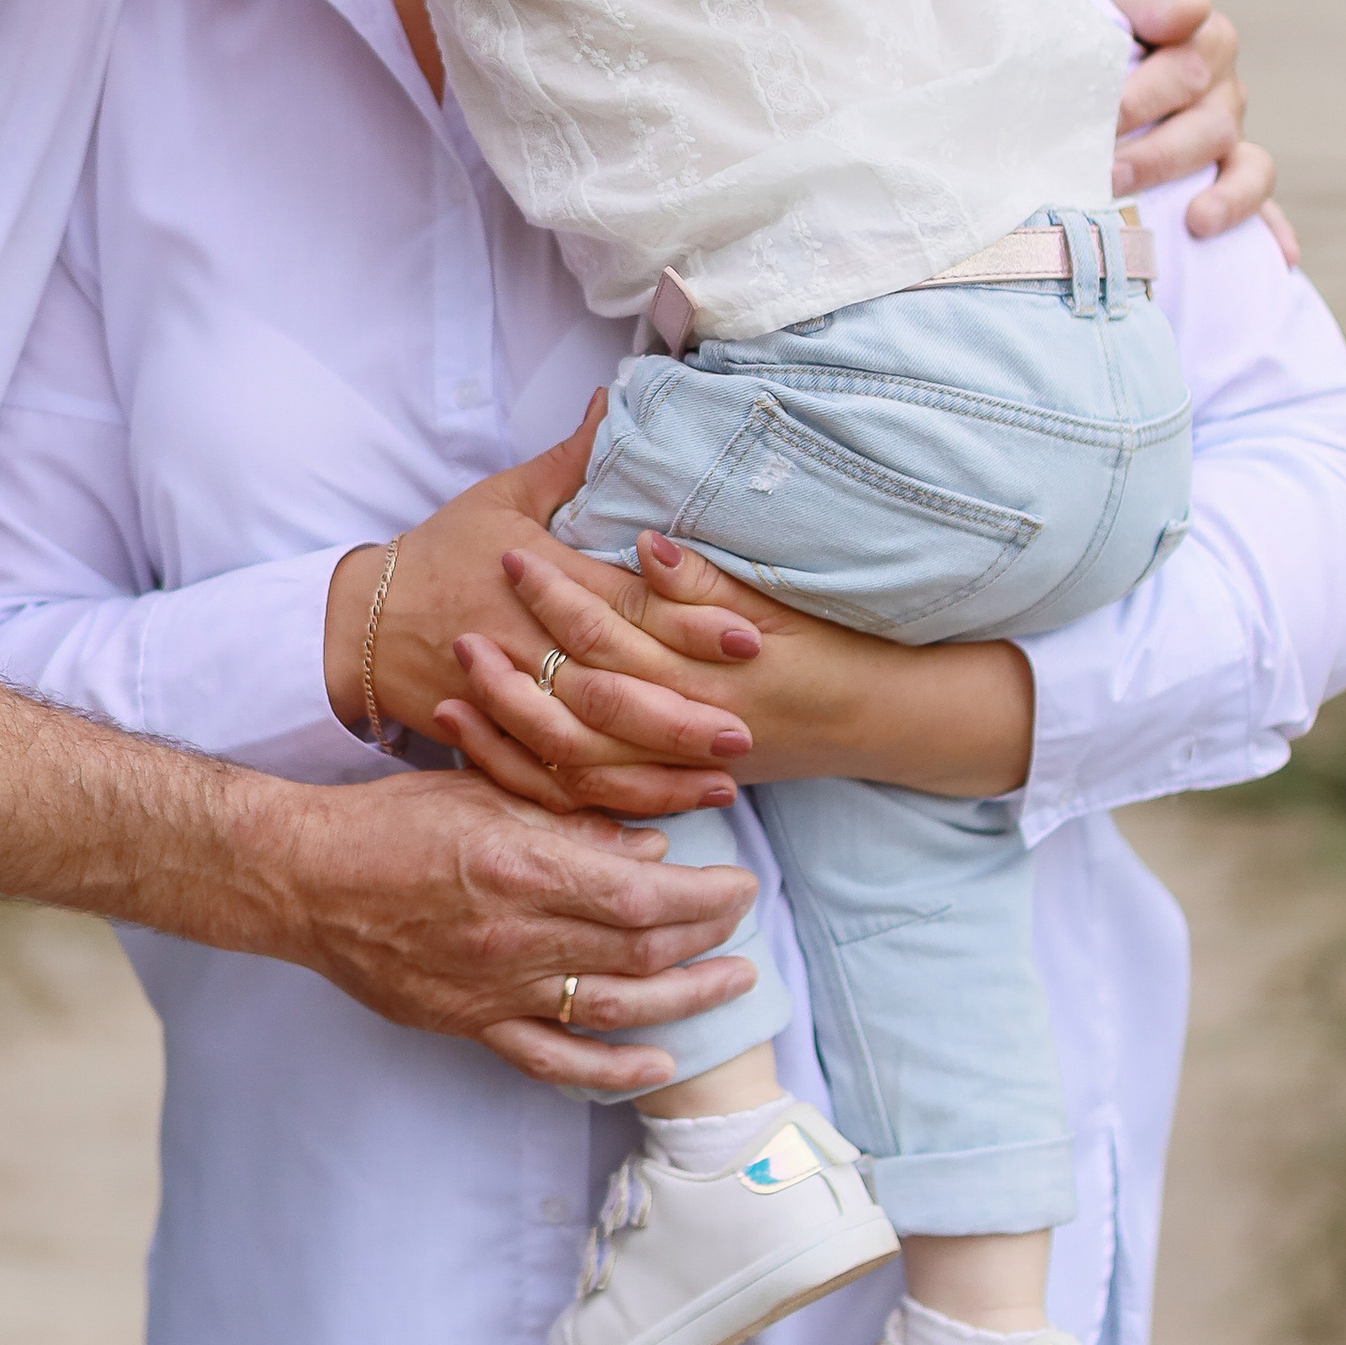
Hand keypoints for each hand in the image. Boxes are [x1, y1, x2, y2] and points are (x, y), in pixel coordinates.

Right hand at [277, 766, 760, 1093]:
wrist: (303, 879)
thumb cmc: (388, 821)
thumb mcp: (482, 791)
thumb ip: (568, 822)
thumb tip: (649, 845)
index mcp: (519, 865)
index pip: (642, 892)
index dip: (704, 894)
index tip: (740, 881)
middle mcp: (515, 935)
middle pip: (641, 951)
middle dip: (708, 937)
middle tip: (744, 920)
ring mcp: (495, 988)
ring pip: (615, 1008)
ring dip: (685, 1000)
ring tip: (732, 984)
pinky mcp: (471, 1023)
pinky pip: (553, 1058)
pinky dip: (612, 1067)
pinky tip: (658, 1061)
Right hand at [322, 403, 759, 815]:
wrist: (359, 620)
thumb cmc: (439, 552)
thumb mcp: (501, 498)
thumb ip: (570, 461)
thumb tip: (615, 402)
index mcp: (537, 582)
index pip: (624, 608)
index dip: (687, 624)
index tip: (746, 638)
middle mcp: (528, 647)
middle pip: (615, 687)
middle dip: (683, 712)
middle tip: (749, 725)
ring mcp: (510, 702)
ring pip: (589, 746)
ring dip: (654, 769)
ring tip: (719, 780)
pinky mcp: (496, 740)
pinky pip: (552, 782)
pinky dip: (600, 801)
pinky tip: (652, 813)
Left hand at [439, 533, 1033, 805]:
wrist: (892, 722)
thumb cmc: (840, 652)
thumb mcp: (780, 607)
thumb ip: (706, 578)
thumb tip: (641, 542)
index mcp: (709, 669)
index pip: (613, 629)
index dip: (556, 592)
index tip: (508, 554)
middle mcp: (687, 726)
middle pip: (579, 704)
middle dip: (515, 671)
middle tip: (459, 635)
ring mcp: (678, 765)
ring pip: (577, 765)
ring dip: (512, 736)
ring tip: (453, 705)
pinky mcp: (676, 786)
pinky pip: (595, 802)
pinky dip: (541, 785)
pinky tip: (494, 761)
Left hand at [1096, 0, 1294, 257]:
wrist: (1066, 68)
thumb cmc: (1084, 35)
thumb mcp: (1102, 4)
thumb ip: (1143, 2)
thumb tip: (1194, 9)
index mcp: (1202, 41)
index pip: (1192, 63)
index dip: (1148, 94)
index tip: (1108, 116)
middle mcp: (1223, 92)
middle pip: (1212, 123)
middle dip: (1158, 153)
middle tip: (1108, 175)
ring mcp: (1229, 141)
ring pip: (1246, 167)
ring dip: (1224, 196)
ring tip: (1196, 221)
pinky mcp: (1227, 182)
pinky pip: (1261, 208)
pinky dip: (1271, 230)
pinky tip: (1281, 258)